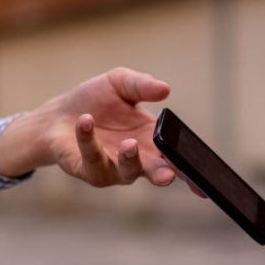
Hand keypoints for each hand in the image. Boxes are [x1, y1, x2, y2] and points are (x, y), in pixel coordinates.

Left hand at [0, 67, 204, 194]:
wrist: (60, 113)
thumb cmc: (96, 101)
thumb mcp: (120, 83)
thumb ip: (142, 85)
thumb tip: (165, 89)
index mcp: (151, 140)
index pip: (176, 158)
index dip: (192, 171)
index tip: (205, 181)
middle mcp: (135, 159)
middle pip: (155, 171)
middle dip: (163, 174)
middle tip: (169, 175)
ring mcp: (112, 168)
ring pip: (125, 172)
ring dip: (129, 160)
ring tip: (129, 144)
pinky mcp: (86, 169)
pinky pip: (91, 158)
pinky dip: (89, 139)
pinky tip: (86, 120)